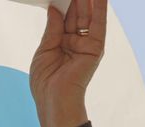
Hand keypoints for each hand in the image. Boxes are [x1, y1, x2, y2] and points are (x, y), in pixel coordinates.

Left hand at [29, 0, 106, 126]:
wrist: (54, 99)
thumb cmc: (45, 81)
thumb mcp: (44, 50)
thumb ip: (52, 29)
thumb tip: (55, 9)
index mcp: (61, 43)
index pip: (63, 19)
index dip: (63, 4)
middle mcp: (75, 42)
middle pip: (76, 15)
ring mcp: (86, 44)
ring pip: (87, 16)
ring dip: (87, 0)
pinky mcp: (95, 47)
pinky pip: (99, 25)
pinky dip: (100, 9)